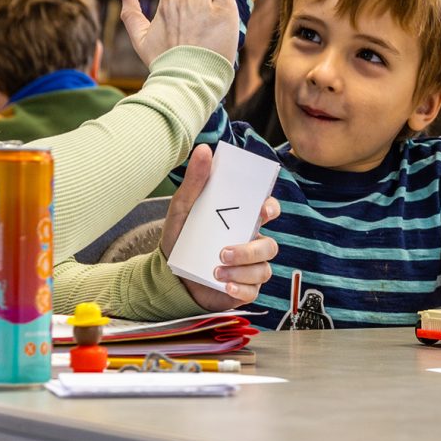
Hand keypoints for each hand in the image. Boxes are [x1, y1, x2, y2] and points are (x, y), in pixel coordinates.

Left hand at [160, 145, 278, 310]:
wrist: (169, 274)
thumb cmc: (181, 236)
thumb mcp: (184, 206)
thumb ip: (196, 180)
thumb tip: (204, 150)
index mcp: (241, 220)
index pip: (267, 210)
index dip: (271, 209)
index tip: (263, 211)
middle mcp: (250, 242)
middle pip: (269, 245)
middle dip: (250, 249)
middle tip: (224, 251)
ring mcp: (249, 267)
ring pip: (263, 268)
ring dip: (241, 270)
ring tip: (216, 269)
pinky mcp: (244, 289)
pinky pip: (253, 290)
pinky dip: (240, 288)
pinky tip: (224, 285)